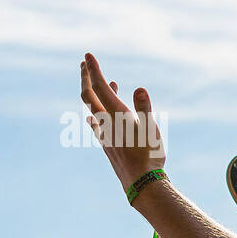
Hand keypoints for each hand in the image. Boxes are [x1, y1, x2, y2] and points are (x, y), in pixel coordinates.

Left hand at [80, 52, 165, 189]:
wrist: (141, 182)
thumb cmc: (149, 155)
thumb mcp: (151, 129)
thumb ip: (144, 108)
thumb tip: (139, 89)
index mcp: (116, 115)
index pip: (100, 88)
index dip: (93, 71)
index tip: (87, 55)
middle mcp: (106, 123)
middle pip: (89, 96)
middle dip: (86, 78)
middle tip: (85, 63)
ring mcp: (104, 134)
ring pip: (92, 109)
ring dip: (93, 93)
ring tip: (104, 82)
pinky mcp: (107, 144)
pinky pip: (96, 123)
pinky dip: (95, 112)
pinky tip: (94, 115)